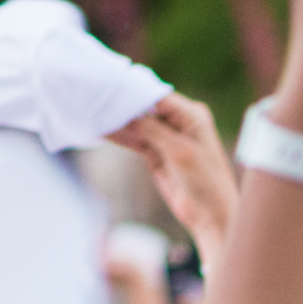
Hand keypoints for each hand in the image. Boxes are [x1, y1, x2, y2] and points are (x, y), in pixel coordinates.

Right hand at [110, 94, 238, 270]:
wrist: (210, 216)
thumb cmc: (205, 182)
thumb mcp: (179, 152)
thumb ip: (153, 130)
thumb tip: (126, 113)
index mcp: (191, 114)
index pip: (157, 96)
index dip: (133, 91)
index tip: (109, 86)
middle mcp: (179, 121)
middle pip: (144, 107)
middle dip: (122, 104)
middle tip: (95, 96)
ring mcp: (166, 137)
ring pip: (137, 124)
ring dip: (117, 120)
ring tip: (92, 110)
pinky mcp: (156, 153)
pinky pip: (134, 139)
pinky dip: (120, 136)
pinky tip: (100, 129)